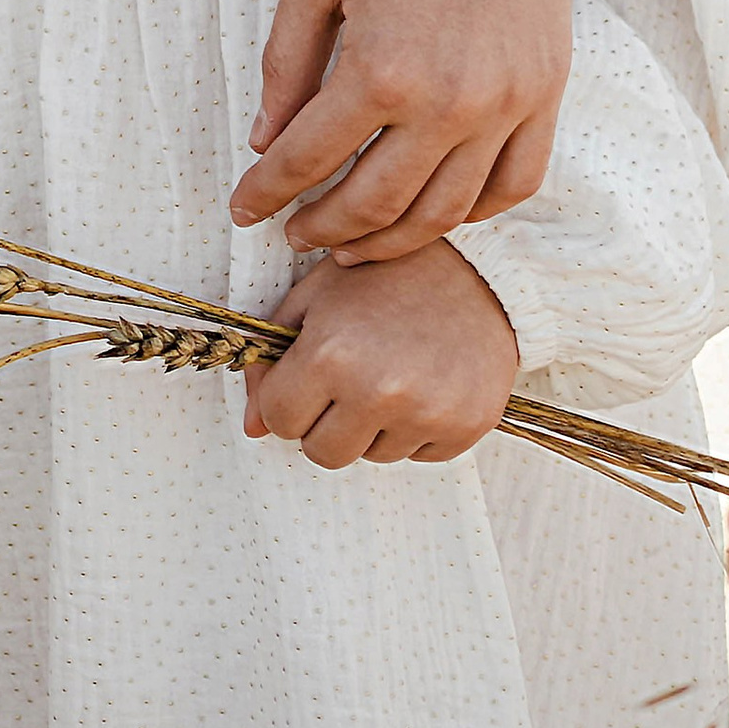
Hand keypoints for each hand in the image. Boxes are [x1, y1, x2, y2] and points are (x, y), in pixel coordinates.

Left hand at [231, 0, 578, 259]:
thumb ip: (286, 65)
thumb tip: (265, 141)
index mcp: (381, 70)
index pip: (308, 160)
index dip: (266, 192)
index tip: (241, 209)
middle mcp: (452, 102)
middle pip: (377, 203)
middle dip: (323, 228)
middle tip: (292, 235)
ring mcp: (511, 101)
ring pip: (447, 210)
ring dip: (393, 237)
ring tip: (352, 241)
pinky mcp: (549, 87)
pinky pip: (515, 182)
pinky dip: (473, 212)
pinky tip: (433, 212)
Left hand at [242, 242, 518, 465]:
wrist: (475, 271)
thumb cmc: (383, 276)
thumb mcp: (315, 297)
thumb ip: (272, 359)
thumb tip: (252, 427)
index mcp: (330, 353)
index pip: (279, 419)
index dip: (284, 400)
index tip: (302, 380)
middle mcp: (378, 391)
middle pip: (322, 453)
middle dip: (321, 424)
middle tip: (342, 383)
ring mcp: (425, 415)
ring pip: (369, 456)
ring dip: (369, 426)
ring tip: (388, 373)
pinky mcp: (464, 429)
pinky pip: (415, 456)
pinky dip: (410, 430)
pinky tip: (421, 383)